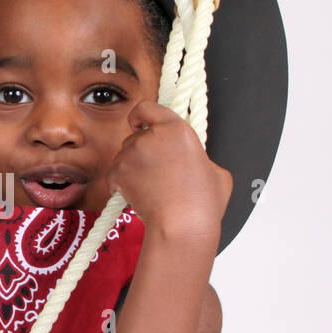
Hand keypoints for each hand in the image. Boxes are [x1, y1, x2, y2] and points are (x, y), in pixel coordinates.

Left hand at [105, 99, 232, 240]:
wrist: (181, 225)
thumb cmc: (201, 203)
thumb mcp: (217, 172)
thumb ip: (202, 159)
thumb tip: (198, 163)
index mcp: (178, 129)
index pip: (148, 108)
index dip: (140, 116)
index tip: (138, 123)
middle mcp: (152, 136)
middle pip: (136, 137)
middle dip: (141, 153)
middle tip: (155, 174)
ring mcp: (133, 153)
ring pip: (124, 156)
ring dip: (132, 169)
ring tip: (151, 189)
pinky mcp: (119, 171)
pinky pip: (114, 175)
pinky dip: (121, 185)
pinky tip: (138, 196)